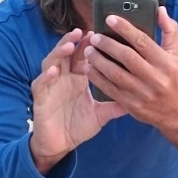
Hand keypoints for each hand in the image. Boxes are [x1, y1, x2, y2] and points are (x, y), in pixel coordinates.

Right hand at [29, 29, 125, 173]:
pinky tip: (54, 71)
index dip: (89, 45)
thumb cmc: (77, 127)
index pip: (82, 57)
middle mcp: (63, 78)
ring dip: (59, 53)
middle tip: (84, 32)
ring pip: (51, 63)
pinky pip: (40, 84)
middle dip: (74, 42)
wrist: (59, 145)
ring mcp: (50, 86)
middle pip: (66, 54)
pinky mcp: (40, 98)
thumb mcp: (100, 115)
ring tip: (69, 45)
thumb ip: (115, 105)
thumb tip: (137, 99)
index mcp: (77, 79)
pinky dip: (46, 77)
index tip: (100, 34)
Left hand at [84, 6, 177, 130]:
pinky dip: (98, 78)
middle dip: (108, 44)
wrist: (176, 112)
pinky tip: (90, 69)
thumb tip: (160, 10)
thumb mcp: (176, 54)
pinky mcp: (132, 105)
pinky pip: (111, 90)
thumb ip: (169, 30)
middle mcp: (155, 78)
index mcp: (166, 62)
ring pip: (116, 74)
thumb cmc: (174, 78)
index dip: (125, 28)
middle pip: (127, 57)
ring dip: (99, 61)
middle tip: (95, 36)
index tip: (110, 19)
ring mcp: (142, 93)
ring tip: (89, 51)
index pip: (143, 41)